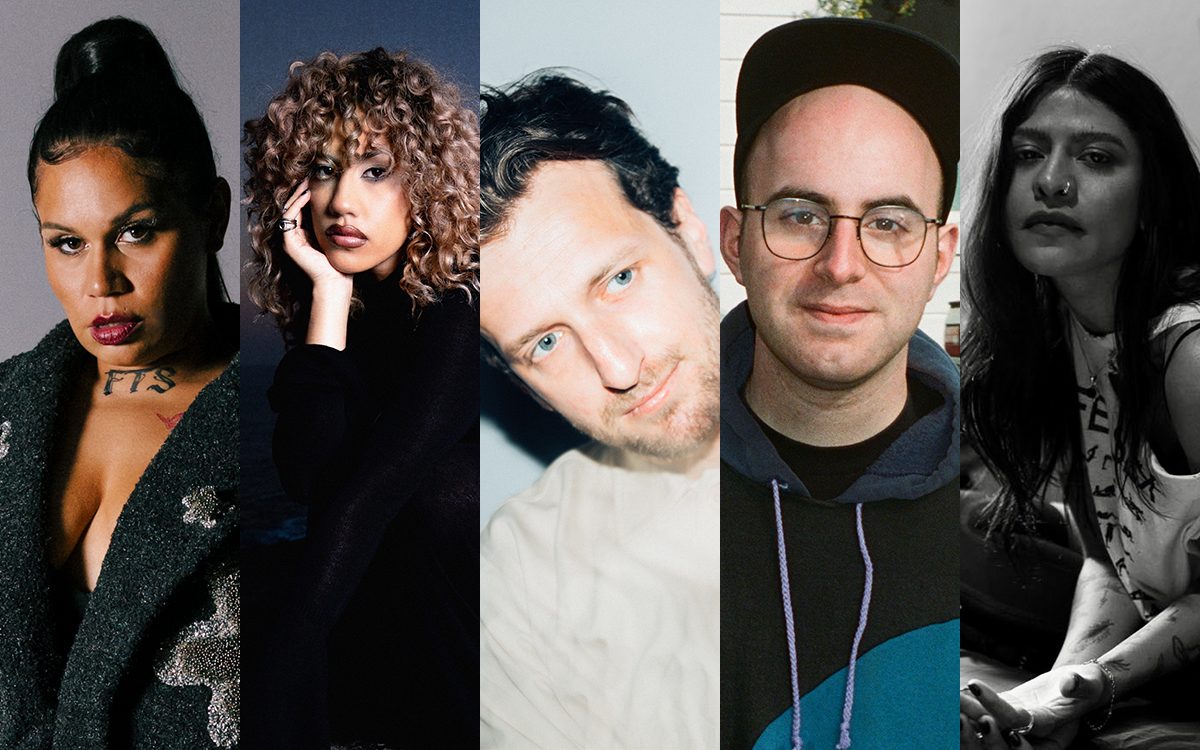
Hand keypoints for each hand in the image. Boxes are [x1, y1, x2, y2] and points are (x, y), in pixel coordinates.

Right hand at [278, 180, 350, 288]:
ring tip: (306, 182)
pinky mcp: (289, 242)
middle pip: (291, 208)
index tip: (311, 183)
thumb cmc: (336, 263)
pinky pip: (290, 217)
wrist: (334, 280)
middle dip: (298, 192)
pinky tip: (307, 195)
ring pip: (289, 210)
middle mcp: (293, 237)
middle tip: (306, 177)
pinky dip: (298, 204)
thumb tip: (332, 208)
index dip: (303, 196)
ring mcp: (289, 240)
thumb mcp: (330, 238)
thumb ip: (326, 224)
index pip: (298, 211)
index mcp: (301, 236)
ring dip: (297, 194)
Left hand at [960, 672, 1097, 747]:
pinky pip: (983, 715)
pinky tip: (947, 694)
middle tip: (951, 694)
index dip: (997, 709)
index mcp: (1051, 727)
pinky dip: (965, 707)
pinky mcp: (1005, 714)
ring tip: (944, 693)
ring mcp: (1015, 725)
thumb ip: (1080, 684)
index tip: (976, 688)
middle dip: (972, 713)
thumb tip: (1070, 683)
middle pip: (998, 730)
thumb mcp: (1089, 682)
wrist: (1082, 687)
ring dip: (964, 712)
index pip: (1019, 721)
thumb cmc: (1088, 684)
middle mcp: (1030, 732)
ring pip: (986, 725)